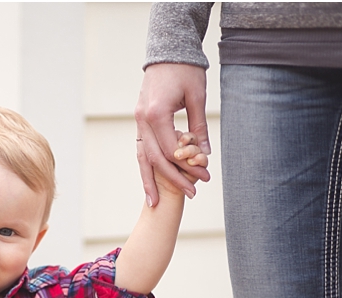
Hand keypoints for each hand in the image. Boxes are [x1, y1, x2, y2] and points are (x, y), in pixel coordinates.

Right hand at [135, 63, 210, 205]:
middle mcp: (142, 120)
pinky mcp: (139, 120)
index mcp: (156, 113)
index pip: (171, 149)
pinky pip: (141, 149)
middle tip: (192, 195)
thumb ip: (199, 128)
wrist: (167, 51)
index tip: (204, 176)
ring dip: (150, 181)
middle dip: (173, 179)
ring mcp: (138, 120)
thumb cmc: (185, 70)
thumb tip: (204, 156)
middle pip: (156, 158)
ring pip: (142, 157)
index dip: (188, 166)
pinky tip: (150, 183)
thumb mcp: (198, 98)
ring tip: (154, 203)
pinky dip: (145, 167)